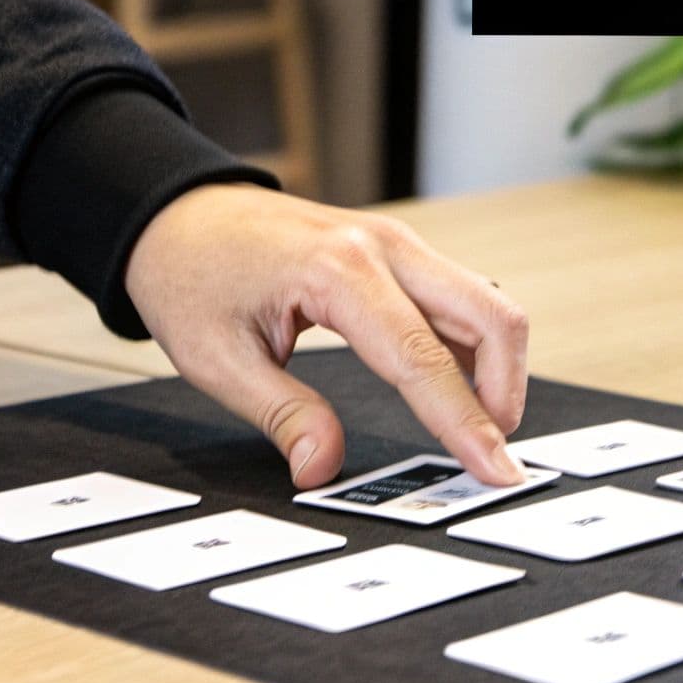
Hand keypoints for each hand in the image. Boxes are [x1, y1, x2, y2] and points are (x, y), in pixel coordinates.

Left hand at [124, 183, 529, 488]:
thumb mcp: (216, 359)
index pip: (422, 359)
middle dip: (505, 391)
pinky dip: (473, 345)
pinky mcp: (398, 252)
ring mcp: (397, 244)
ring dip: (496, 367)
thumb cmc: (190, 276)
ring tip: (475, 427)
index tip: (496, 469)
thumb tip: (321, 467)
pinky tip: (453, 388)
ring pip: (486, 302)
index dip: (464, 422)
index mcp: (338, 272)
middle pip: (490, 315)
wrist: (177, 214)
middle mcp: (383, 248)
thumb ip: (281, 415)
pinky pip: (460, 297)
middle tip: (492, 453)